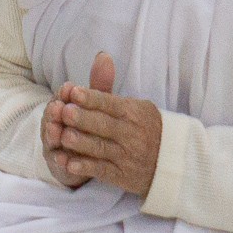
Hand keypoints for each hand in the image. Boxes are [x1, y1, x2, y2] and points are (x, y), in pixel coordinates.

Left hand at [42, 52, 162, 194]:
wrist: (170, 162)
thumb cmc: (145, 128)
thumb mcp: (135, 105)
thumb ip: (110, 88)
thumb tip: (101, 56)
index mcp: (133, 112)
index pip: (109, 104)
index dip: (91, 98)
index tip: (73, 92)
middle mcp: (131, 133)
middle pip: (103, 125)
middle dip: (83, 119)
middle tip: (63, 112)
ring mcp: (126, 156)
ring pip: (100, 148)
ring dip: (81, 143)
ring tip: (63, 136)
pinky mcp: (122, 176)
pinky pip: (102, 171)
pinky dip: (85, 168)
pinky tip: (69, 164)